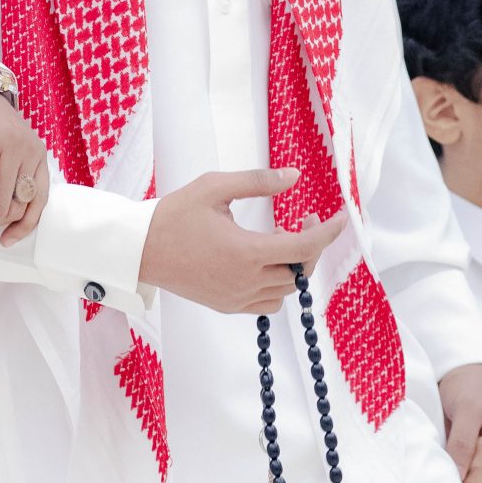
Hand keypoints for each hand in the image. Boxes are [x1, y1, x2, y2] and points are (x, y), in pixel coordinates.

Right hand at [138, 169, 345, 314]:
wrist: (139, 250)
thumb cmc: (173, 215)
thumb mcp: (214, 188)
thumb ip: (257, 182)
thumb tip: (294, 176)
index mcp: (246, 252)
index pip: (305, 247)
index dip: (329, 231)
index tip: (342, 215)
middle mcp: (246, 281)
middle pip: (300, 270)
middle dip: (312, 243)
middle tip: (305, 218)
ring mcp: (237, 298)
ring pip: (287, 289)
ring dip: (295, 264)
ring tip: (283, 238)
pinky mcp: (228, 306)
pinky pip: (269, 303)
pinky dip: (279, 285)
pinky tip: (268, 263)